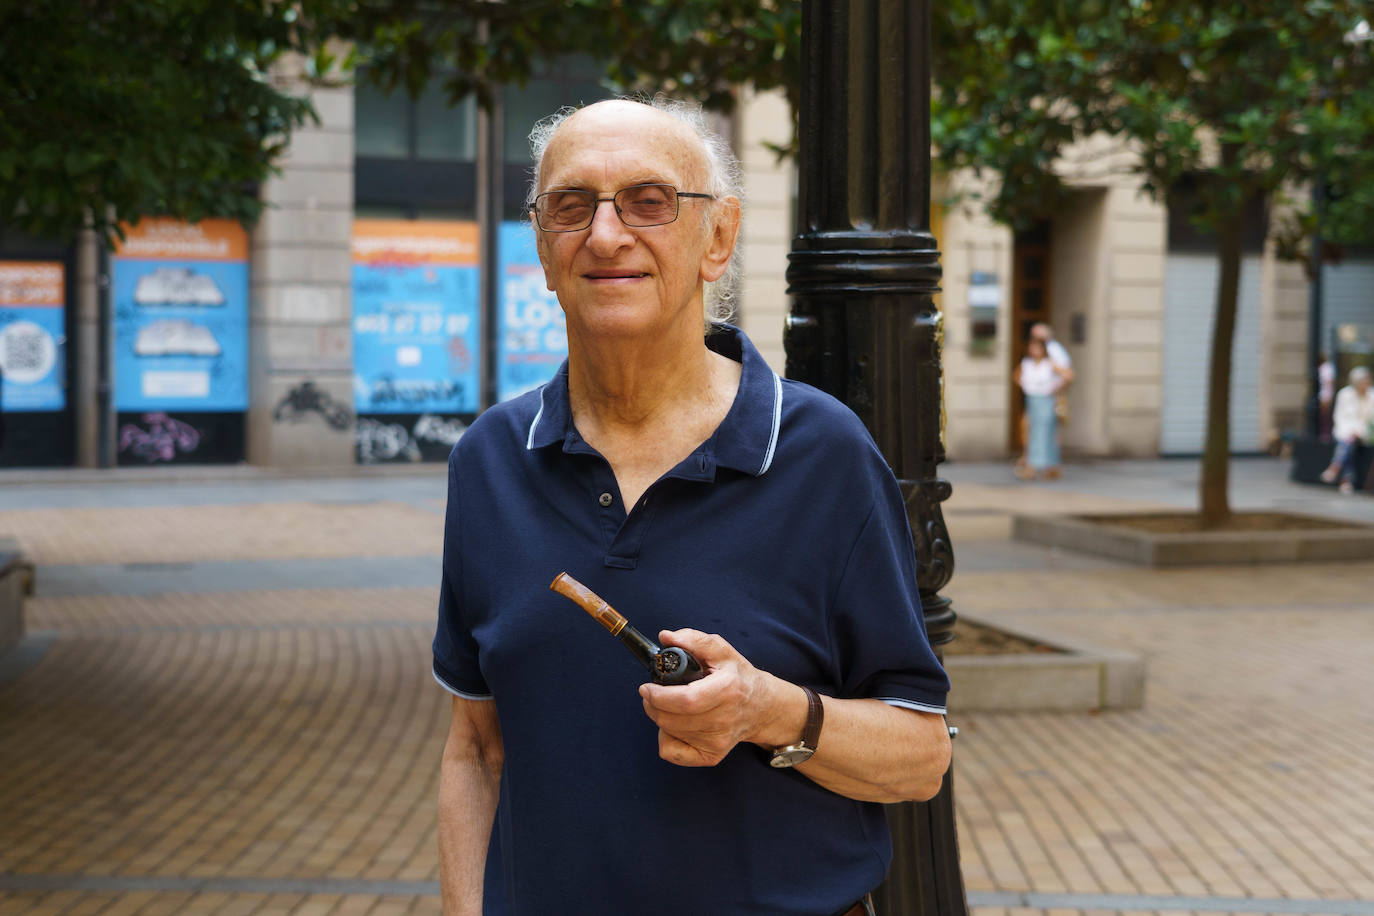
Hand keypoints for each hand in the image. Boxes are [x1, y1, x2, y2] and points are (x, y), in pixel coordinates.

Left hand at [638, 629, 796, 766]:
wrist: (761, 707)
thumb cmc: (737, 676)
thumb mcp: (721, 650)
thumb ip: (693, 640)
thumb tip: (666, 637)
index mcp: (727, 690)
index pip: (686, 700)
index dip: (660, 696)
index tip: (646, 687)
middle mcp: (724, 720)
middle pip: (672, 720)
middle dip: (652, 706)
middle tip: (651, 694)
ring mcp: (718, 742)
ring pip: (669, 733)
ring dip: (660, 717)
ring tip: (670, 705)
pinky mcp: (712, 755)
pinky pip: (672, 752)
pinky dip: (665, 738)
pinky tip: (676, 724)